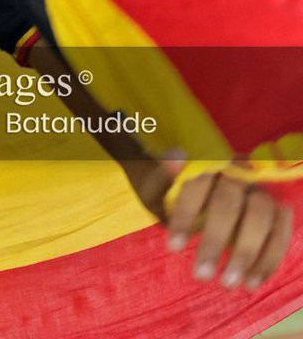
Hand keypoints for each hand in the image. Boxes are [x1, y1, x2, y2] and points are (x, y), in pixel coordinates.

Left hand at [161, 158, 292, 290]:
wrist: (199, 191)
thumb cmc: (175, 189)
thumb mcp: (159, 183)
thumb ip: (163, 175)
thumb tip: (174, 157)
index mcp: (205, 160)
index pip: (196, 183)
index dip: (185, 214)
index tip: (173, 246)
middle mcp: (237, 170)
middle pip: (229, 203)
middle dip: (214, 240)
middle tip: (201, 273)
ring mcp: (260, 189)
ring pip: (260, 218)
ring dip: (245, 253)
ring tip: (229, 282)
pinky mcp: (277, 210)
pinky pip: (280, 233)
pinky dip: (268, 259)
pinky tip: (252, 281)